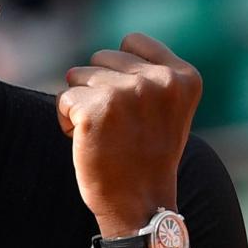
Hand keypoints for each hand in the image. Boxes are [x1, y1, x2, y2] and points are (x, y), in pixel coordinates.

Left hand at [57, 32, 201, 227]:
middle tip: (118, 126)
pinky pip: (63, 99)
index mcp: (183, 77)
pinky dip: (66, 121)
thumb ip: (150, 75)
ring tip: (104, 134)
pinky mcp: (96, 109)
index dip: (121, 71)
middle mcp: (158, 80)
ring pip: (78, 75)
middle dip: (100, 88)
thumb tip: (112, 50)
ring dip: (82, 103)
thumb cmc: (148, 157)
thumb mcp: (167, 109)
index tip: (133, 107)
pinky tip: (88, 142)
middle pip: (102, 57)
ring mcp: (127, 93)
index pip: (132, 41)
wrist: (140, 206)